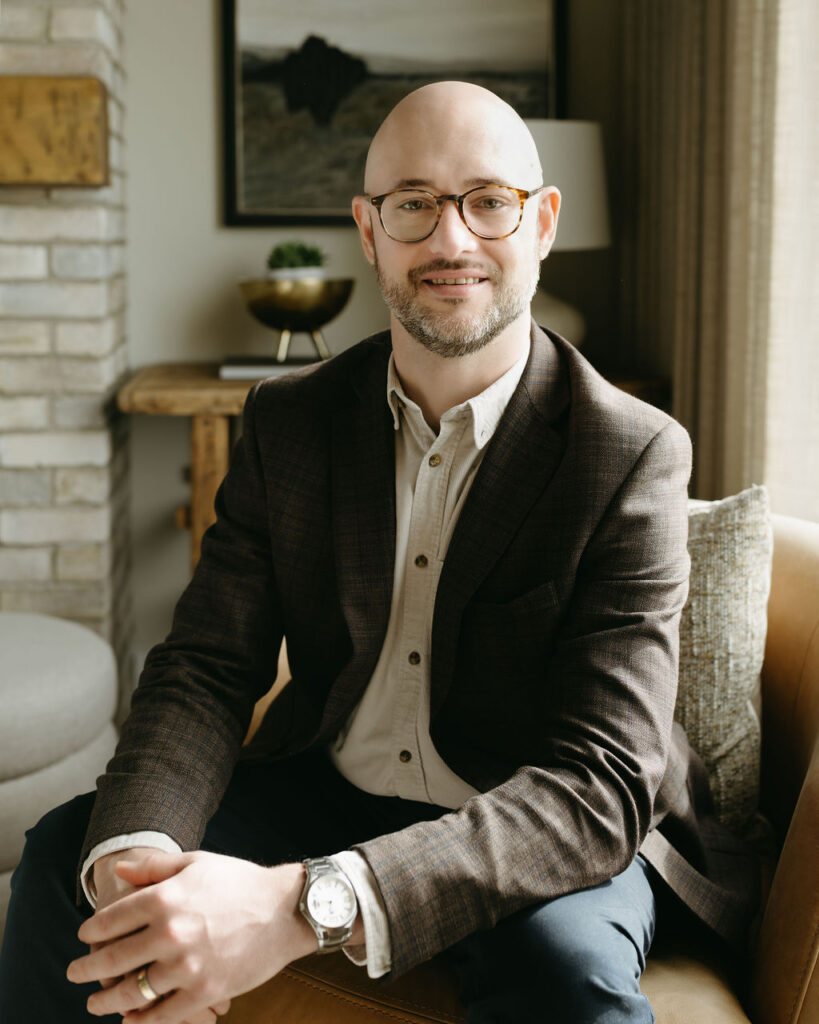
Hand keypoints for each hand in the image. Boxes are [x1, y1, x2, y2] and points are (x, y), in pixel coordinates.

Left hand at [67, 850, 317, 1022]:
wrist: (286, 910)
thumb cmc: (240, 882)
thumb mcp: (197, 863)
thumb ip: (154, 868)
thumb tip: (119, 870)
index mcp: (165, 898)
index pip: (109, 921)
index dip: (90, 932)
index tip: (85, 938)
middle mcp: (170, 933)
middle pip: (111, 960)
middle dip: (86, 970)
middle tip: (74, 974)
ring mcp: (186, 967)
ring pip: (130, 993)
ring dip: (105, 1001)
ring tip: (96, 1002)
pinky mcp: (204, 993)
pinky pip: (161, 1016)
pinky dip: (139, 1021)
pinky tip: (129, 1019)